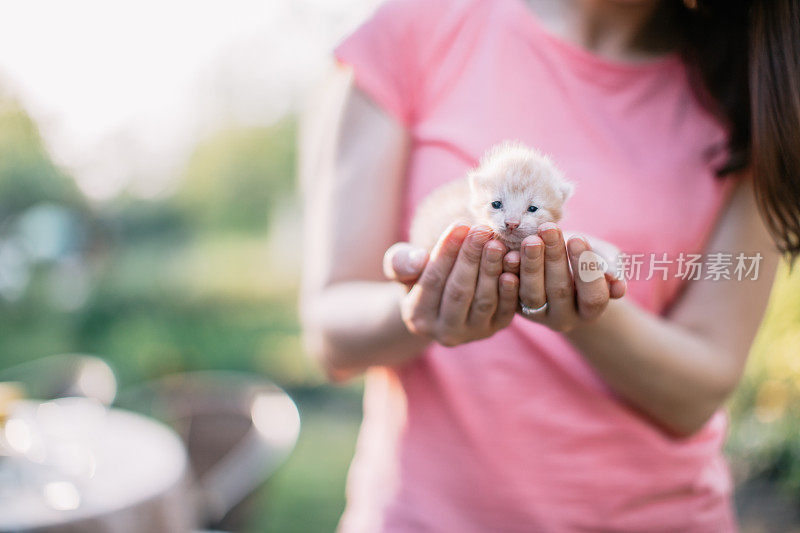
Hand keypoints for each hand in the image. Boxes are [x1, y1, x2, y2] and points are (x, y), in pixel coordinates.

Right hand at [384, 224, 518, 346]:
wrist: (441, 300)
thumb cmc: (419, 276)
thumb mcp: (401, 267)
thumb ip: (401, 262)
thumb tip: (419, 258)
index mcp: (417, 317)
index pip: (432, 280)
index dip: (447, 252)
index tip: (459, 224)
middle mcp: (444, 332)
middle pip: (459, 292)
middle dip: (471, 258)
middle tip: (482, 230)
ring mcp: (472, 333)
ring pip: (483, 301)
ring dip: (491, 270)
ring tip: (496, 243)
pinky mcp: (495, 329)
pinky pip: (505, 310)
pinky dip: (510, 288)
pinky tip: (513, 264)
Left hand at [516, 223, 625, 331]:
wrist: (560, 268)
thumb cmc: (587, 261)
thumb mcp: (603, 260)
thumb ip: (611, 268)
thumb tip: (616, 283)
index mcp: (589, 312)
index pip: (593, 296)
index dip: (586, 269)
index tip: (578, 238)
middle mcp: (563, 318)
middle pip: (560, 291)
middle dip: (554, 258)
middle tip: (549, 229)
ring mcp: (536, 315)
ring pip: (532, 294)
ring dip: (530, 265)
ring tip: (530, 239)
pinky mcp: (513, 307)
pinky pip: (509, 292)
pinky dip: (507, 272)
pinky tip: (508, 253)